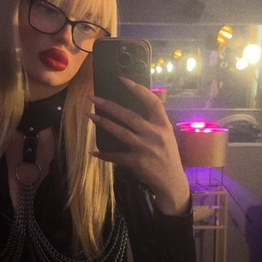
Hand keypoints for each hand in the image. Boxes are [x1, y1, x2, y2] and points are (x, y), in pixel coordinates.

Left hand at [87, 77, 189, 215]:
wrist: (172, 182)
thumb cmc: (168, 157)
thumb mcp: (167, 137)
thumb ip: (154, 124)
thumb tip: (133, 110)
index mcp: (163, 125)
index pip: (152, 102)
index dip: (137, 89)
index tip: (122, 79)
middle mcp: (155, 134)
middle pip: (128, 115)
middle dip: (108, 105)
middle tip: (92, 98)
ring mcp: (145, 148)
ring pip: (120, 132)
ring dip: (103, 123)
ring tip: (89, 115)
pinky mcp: (137, 162)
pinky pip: (116, 156)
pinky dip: (104, 154)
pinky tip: (93, 151)